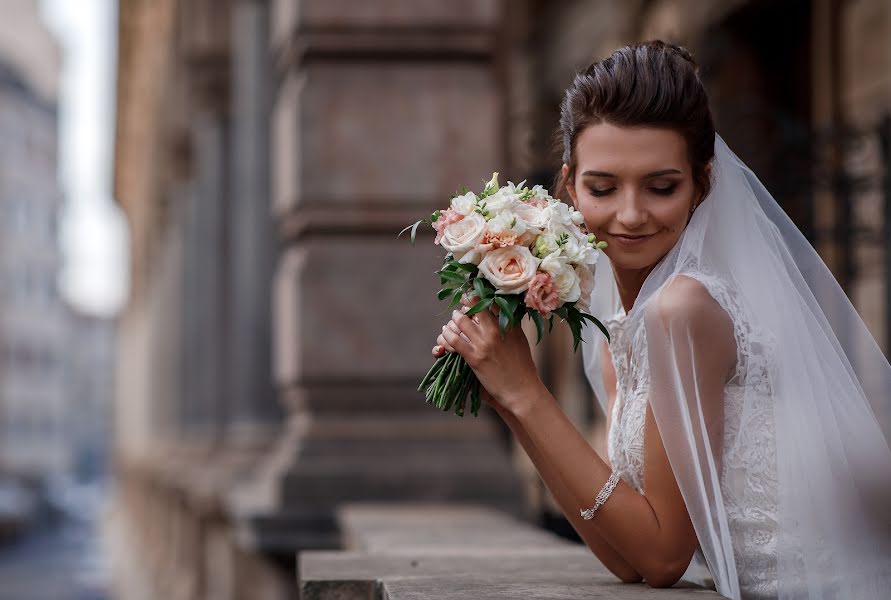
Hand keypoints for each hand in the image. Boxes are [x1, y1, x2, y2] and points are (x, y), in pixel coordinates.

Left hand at [431, 294, 541, 415]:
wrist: (522, 390)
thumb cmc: (522, 367)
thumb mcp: (520, 340)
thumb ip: (511, 326)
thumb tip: (506, 312)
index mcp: (509, 324)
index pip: (492, 301)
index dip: (479, 296)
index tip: (473, 294)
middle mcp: (496, 330)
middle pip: (474, 307)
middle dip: (465, 303)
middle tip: (461, 305)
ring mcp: (484, 343)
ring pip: (460, 322)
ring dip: (453, 320)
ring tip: (452, 320)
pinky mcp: (474, 358)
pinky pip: (454, 340)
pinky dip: (447, 335)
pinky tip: (445, 334)